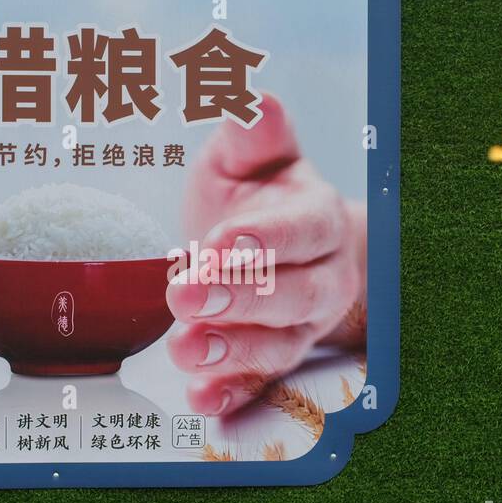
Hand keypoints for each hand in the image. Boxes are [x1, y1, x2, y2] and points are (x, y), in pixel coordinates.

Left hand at [166, 94, 365, 416]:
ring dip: (231, 352)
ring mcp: (299, 327)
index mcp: (315, 219)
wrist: (283, 253)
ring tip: (184, 349)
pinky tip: (201, 401)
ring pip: (278, 347)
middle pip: (292, 295)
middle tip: (183, 293)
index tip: (216, 244)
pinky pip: (260, 386)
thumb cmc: (257, 199)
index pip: (298, 232)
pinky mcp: (274, 364)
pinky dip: (232, 396)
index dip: (261, 240)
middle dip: (237, 298)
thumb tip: (255, 102)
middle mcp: (318, 278)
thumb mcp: (247, 162)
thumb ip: (251, 139)